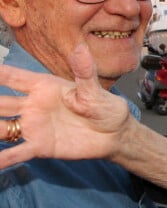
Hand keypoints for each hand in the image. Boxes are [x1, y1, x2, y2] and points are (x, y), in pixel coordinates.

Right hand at [0, 44, 131, 168]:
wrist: (115, 135)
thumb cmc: (105, 108)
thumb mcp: (95, 91)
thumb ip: (84, 73)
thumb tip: (81, 49)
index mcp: (43, 87)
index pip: (11, 76)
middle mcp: (32, 105)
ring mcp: (33, 126)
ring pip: (0, 127)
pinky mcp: (40, 146)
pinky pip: (15, 152)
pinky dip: (1, 159)